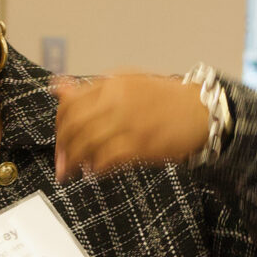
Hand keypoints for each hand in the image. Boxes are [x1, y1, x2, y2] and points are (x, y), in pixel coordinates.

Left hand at [52, 73, 210, 180]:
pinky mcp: (141, 144)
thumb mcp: (126, 84)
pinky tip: (95, 172)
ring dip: (75, 161)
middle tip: (61, 162)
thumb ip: (90, 89)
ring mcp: (129, 122)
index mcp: (112, 84)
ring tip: (72, 172)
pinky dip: (97, 167)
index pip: (70, 103)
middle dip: (63, 147)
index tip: (60, 140)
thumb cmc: (164, 99)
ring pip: (87, 143)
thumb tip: (57, 88)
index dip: (59, 126)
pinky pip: (107, 158)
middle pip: (74, 125)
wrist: (200, 111)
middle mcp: (117, 100)